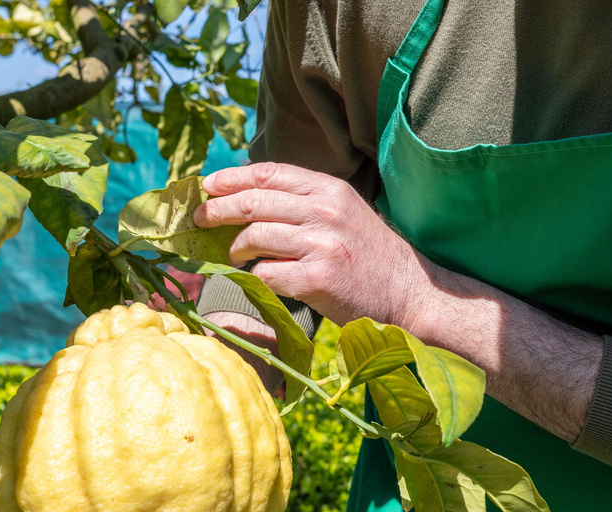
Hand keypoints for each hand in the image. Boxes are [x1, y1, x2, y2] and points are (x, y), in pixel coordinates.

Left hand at [195, 163, 602, 442]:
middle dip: (218, 209)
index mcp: (330, 189)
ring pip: (255, 236)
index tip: (207, 185)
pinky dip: (253, 277)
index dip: (232, 177)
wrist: (411, 294)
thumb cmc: (372, 257)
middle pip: (255, 201)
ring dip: (236, 248)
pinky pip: (267, 273)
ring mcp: (323, 243)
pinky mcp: (319, 277)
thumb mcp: (344, 215)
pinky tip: (253, 279)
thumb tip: (252, 200)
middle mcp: (325, 209)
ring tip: (234, 256)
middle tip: (200, 219)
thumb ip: (306, 203)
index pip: (269, 173)